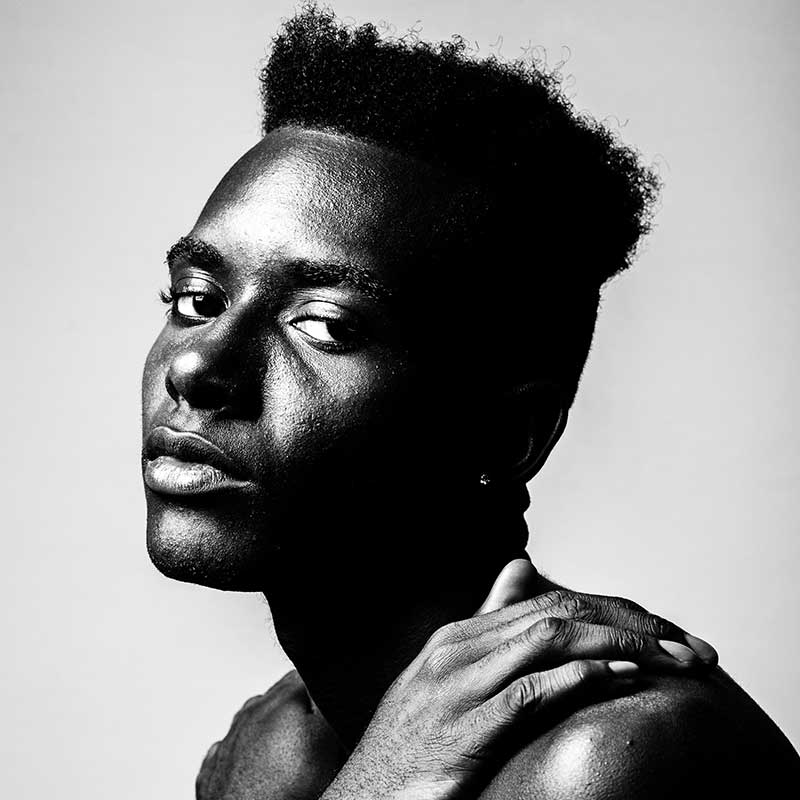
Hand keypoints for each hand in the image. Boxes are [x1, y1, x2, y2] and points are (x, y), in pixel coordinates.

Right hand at [320, 559, 716, 799]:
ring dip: (619, 644)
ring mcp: (460, 683)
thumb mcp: (447, 674)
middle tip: (687, 645)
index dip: (612, 611)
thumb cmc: (413, 740)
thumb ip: (487, 621)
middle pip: (557, 614)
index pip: (548, 602)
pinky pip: (531, 690)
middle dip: (630, 624)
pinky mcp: (467, 726)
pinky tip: (621, 677)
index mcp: (458, 634)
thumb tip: (520, 567)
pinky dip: (581, 678)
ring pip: (550, 641)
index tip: (661, 629)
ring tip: (671, 657)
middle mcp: (459, 648)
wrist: (366, 792)